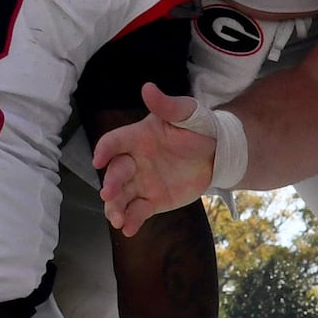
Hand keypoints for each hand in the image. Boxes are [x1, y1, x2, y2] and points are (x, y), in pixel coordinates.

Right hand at [93, 84, 224, 236]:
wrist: (218, 153)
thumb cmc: (199, 127)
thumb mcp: (186, 113)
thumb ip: (167, 105)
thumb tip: (148, 88)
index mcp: (138, 138)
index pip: (114, 142)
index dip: (104, 149)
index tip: (99, 159)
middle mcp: (135, 161)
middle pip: (115, 173)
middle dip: (110, 184)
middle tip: (108, 195)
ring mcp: (142, 182)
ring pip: (122, 196)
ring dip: (115, 207)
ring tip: (116, 219)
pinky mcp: (153, 200)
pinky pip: (138, 212)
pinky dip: (132, 221)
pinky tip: (128, 230)